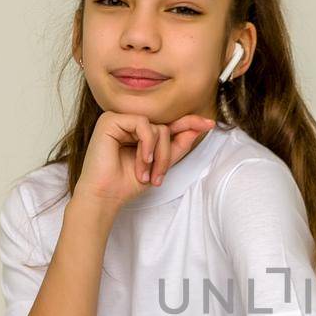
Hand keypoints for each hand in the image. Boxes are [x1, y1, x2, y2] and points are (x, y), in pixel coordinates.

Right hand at [72, 111, 215, 207]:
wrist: (105, 196)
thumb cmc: (126, 183)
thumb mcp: (160, 165)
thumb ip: (177, 147)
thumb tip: (198, 128)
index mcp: (139, 132)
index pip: (168, 124)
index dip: (190, 123)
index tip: (210, 124)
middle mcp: (129, 123)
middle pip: (165, 128)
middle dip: (167, 154)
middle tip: (158, 177)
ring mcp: (119, 119)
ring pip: (157, 127)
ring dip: (158, 154)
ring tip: (146, 173)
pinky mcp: (110, 120)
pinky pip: (143, 124)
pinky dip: (147, 144)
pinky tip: (141, 160)